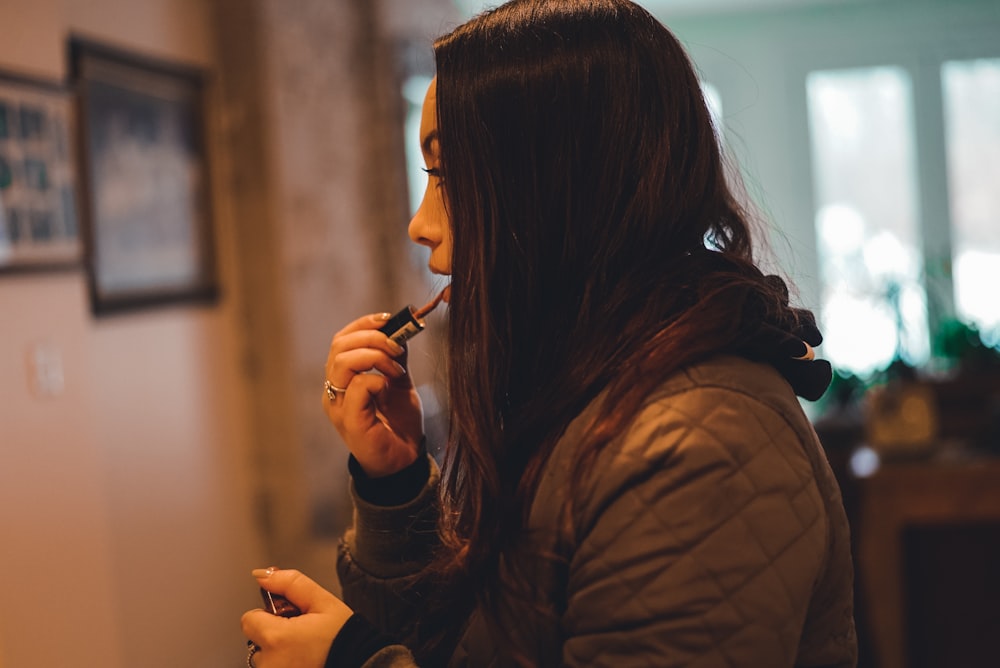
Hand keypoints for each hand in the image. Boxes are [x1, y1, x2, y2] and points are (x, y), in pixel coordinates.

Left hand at [242, 568, 352, 667]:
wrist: (359, 662)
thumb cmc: (343, 636)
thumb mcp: (322, 601)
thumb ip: (289, 583)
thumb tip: (262, 574)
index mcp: (277, 638)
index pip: (249, 619)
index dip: (269, 616)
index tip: (290, 620)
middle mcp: (269, 663)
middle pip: (256, 640)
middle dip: (274, 635)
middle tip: (301, 637)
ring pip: (263, 657)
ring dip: (277, 653)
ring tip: (303, 651)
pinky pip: (272, 667)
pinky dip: (282, 664)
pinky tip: (302, 661)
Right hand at [323, 313, 423, 476]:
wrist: (405, 459)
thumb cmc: (399, 422)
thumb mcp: (399, 382)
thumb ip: (396, 358)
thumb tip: (400, 331)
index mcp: (342, 379)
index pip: (340, 340)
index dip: (363, 324)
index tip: (389, 320)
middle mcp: (334, 391)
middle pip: (339, 347)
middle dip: (372, 338)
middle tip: (398, 348)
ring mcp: (339, 407)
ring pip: (344, 362)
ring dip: (376, 357)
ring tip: (397, 370)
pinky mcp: (350, 421)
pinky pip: (358, 387)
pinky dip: (378, 380)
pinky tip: (390, 388)